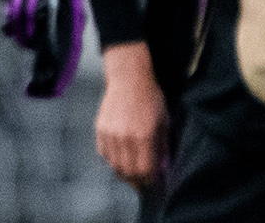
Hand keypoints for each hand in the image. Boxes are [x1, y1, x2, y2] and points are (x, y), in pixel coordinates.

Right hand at [96, 43, 168, 189]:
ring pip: (114, 165)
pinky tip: (120, 158)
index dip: (149, 181)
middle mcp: (125, 137)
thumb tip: (161, 169)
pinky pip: (104, 153)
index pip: (144, 170)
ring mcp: (110, 133)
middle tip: (142, 182)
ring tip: (131, 172)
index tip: (153, 183)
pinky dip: (112, 160)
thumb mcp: (164, 123)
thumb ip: (162, 148)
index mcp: (144, 136)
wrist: (129, 80)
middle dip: (136, 181)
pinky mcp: (100, 129)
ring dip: (123, 172)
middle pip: (127, 171)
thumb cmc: (150, 100)